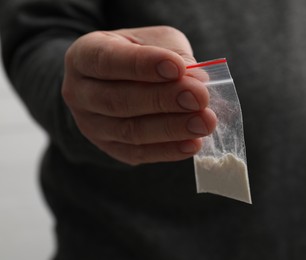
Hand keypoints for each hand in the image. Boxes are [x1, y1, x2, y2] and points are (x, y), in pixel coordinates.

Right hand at [62, 26, 216, 164]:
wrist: (118, 80)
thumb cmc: (138, 54)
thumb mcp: (154, 41)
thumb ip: (173, 55)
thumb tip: (197, 80)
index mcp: (84, 56)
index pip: (107, 61)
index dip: (142, 66)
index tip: (177, 68)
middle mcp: (79, 93)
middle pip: (118, 101)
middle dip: (162, 100)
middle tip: (199, 98)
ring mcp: (92, 125)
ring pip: (130, 131)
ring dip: (171, 129)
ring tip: (204, 123)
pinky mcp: (110, 148)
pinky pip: (138, 153)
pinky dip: (168, 150)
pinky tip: (193, 144)